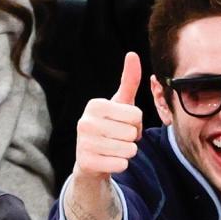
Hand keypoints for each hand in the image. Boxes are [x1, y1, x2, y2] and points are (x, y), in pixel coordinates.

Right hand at [74, 51, 143, 180]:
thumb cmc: (109, 126)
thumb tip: (133, 54)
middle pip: (133, 133)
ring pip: (129, 150)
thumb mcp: (119, 103)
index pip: (137, 115)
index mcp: (95, 105)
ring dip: (127, 152)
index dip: (136, 123)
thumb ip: (129, 81)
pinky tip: (109, 160)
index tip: (122, 124)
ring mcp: (84, 143)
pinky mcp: (86, 162)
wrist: (90, 159)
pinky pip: (122, 164)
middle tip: (117, 138)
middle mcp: (85, 121)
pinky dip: (121, 165)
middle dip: (132, 139)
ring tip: (114, 149)